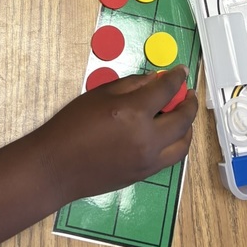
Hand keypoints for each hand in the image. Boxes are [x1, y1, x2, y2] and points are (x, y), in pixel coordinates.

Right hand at [32, 67, 196, 204]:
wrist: (57, 166)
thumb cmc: (72, 125)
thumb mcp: (100, 94)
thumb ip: (132, 84)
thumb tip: (156, 79)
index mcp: (134, 112)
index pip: (166, 90)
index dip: (177, 78)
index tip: (181, 71)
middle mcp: (147, 138)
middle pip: (183, 119)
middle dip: (190, 102)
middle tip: (188, 93)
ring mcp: (148, 160)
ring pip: (182, 144)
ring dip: (188, 127)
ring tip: (184, 116)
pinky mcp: (144, 175)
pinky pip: (171, 159)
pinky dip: (177, 144)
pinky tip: (170, 135)